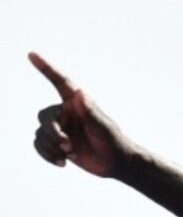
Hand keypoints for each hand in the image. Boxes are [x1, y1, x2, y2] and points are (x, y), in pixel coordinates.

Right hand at [30, 52, 132, 176]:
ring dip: (51, 147)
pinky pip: (39, 145)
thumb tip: (80, 93)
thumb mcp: (103, 127)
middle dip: (52, 132)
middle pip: (43, 117)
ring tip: (69, 154)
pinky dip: (47, 155)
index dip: (46, 68)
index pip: (60, 83)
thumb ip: (90, 111)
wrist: (115, 163)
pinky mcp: (57, 143)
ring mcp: (61, 128)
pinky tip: (63, 162)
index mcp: (77, 104)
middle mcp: (66, 113)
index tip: (32, 54)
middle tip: (68, 145)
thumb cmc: (113, 141)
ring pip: (40, 133)